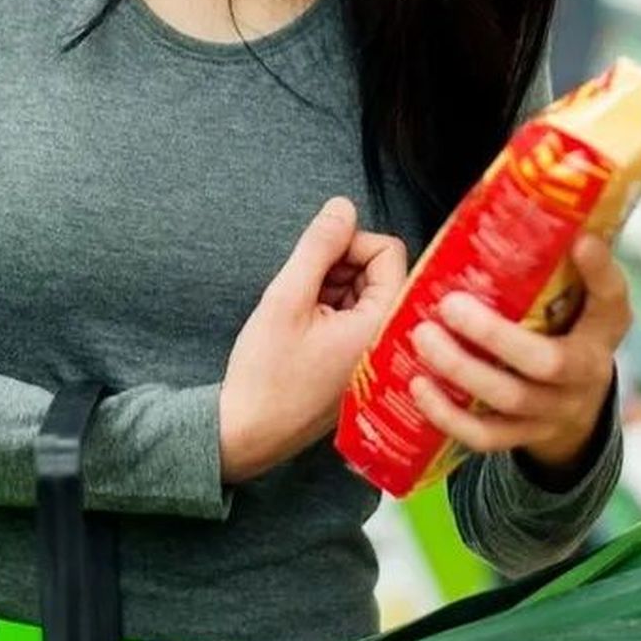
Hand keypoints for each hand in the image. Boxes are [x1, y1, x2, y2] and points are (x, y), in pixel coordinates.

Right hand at [220, 197, 407, 482]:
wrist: (250, 434)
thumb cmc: (265, 374)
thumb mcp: (285, 300)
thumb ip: (317, 248)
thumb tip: (342, 206)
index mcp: (383, 324)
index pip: (388, 251)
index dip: (348, 244)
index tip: (311, 264)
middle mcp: (391, 340)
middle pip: (380, 271)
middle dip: (338, 268)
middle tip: (300, 290)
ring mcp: (377, 355)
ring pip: (365, 294)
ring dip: (331, 290)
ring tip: (296, 315)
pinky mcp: (361, 365)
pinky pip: (356, 320)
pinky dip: (329, 313)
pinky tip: (300, 332)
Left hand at [407, 233, 630, 477]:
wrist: (575, 406)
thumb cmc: (566, 334)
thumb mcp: (578, 302)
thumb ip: (560, 266)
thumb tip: (529, 205)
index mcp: (604, 330)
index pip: (612, 301)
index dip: (600, 274)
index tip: (580, 241)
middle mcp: (586, 374)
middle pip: (545, 363)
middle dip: (494, 336)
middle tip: (448, 306)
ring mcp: (554, 412)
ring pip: (510, 399)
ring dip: (461, 370)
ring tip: (422, 338)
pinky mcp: (523, 438)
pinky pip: (485, 437)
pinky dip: (449, 416)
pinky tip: (419, 387)